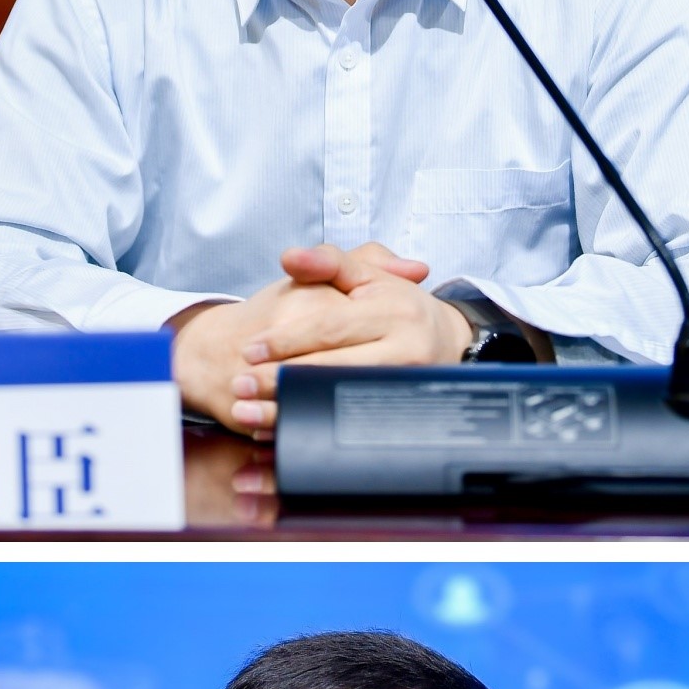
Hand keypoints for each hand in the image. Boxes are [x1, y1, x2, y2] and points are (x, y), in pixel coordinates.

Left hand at [174, 247, 473, 437]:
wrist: (448, 340)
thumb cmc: (400, 305)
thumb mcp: (368, 276)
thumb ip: (327, 261)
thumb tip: (289, 257)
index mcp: (394, 310)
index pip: (330, 327)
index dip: (287, 339)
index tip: (250, 350)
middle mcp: (406, 350)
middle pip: (332, 368)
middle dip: (281, 379)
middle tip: (240, 385)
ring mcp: (405, 386)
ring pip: (339, 400)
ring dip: (291, 411)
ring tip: (250, 413)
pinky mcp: (404, 412)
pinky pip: (352, 424)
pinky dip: (314, 428)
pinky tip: (284, 431)